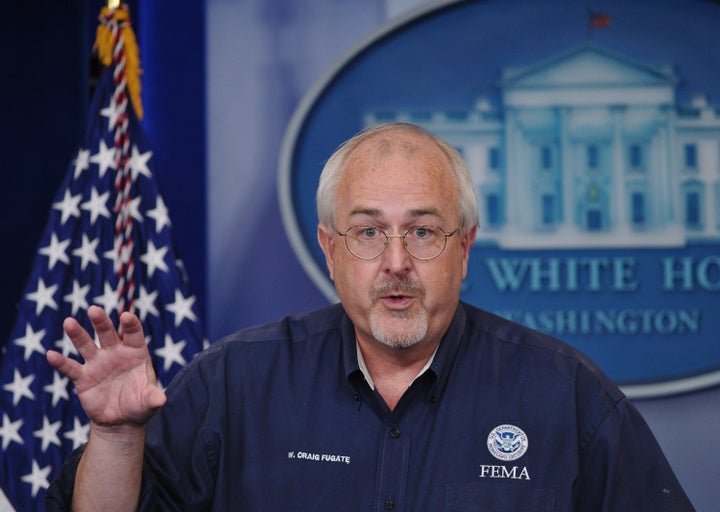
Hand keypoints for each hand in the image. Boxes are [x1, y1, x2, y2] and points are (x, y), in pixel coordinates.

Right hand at [47, 305, 165, 428]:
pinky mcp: (83, 378)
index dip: (130, 325)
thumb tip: (160, 400)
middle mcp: (115, 353)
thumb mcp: (149, 402)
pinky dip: (61, 362)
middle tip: (94, 310)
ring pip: (86, 345)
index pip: (133, 334)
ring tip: (69, 322)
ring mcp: (98, 363)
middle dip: (101, 322)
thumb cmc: (139, 404)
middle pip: (107, 333)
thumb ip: (153, 398)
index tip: (126, 316)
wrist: (121, 420)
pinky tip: (51, 354)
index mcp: (135, 352)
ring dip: (78, 334)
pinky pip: (71, 368)